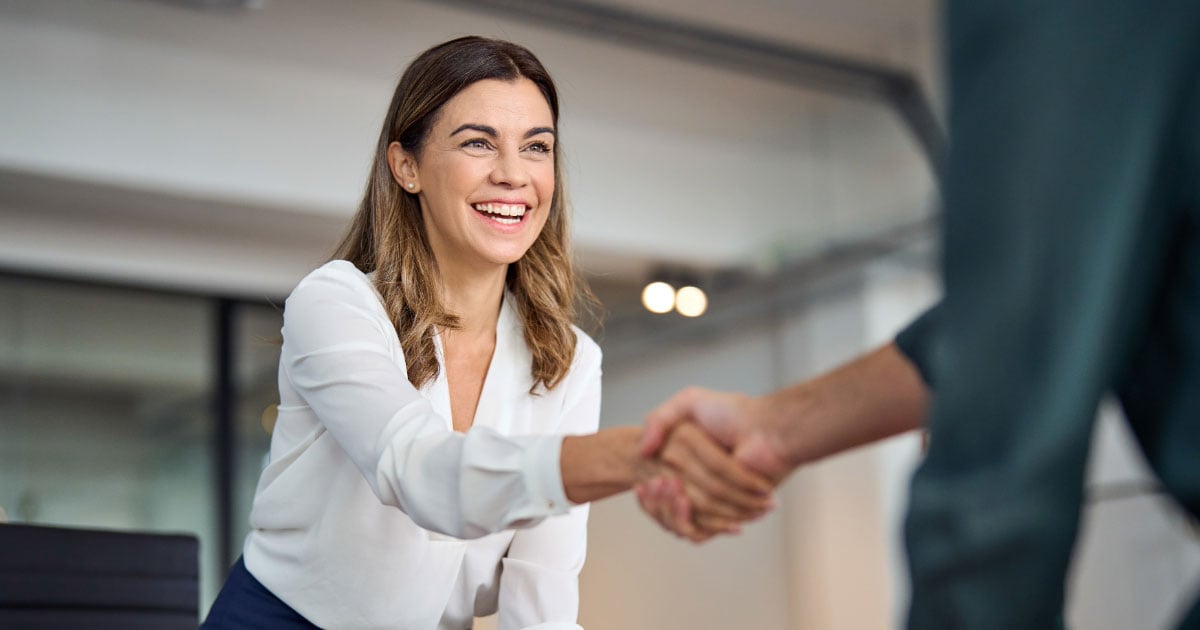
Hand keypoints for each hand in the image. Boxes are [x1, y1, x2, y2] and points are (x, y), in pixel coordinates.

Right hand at [636, 388, 792, 541]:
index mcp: (687, 467)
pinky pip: (699, 531)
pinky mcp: (727, 515)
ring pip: (678, 523)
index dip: (647, 495)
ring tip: (671, 487)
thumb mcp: (689, 402)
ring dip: (668, 510)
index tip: (643, 484)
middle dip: (656, 502)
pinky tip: (683, 500)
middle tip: (655, 483)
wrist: (766, 431)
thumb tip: (642, 450)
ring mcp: (713, 502)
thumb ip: (659, 419)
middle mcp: (698, 486)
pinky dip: (686, 520)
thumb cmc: (733, 413)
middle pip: (665, 510)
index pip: (656, 492)